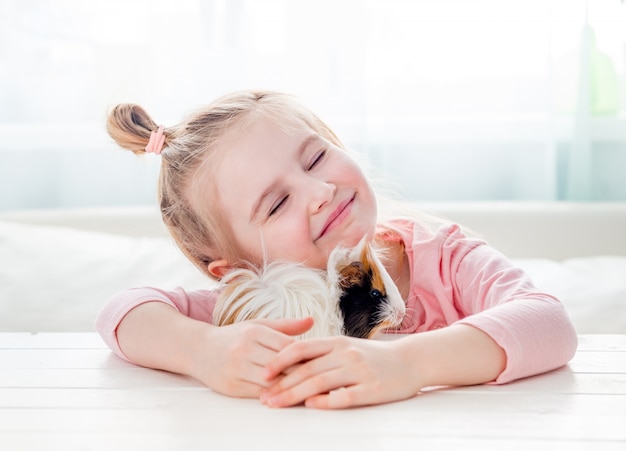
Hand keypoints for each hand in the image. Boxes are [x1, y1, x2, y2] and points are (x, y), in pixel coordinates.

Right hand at [190, 317, 313, 397]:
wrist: (198, 350)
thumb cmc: (234, 337)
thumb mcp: (257, 326)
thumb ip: (285, 326)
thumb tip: (312, 320)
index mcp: (254, 331)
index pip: (288, 345)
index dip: (306, 354)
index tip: (324, 360)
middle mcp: (245, 349)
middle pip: (282, 365)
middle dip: (304, 372)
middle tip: (325, 378)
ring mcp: (237, 369)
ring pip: (272, 382)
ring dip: (292, 388)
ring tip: (313, 391)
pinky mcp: (232, 386)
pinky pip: (260, 394)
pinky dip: (277, 396)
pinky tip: (290, 398)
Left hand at [260, 335, 421, 408]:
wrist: (411, 361)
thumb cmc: (373, 357)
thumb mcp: (347, 347)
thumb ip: (322, 354)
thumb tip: (290, 366)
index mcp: (337, 342)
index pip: (301, 348)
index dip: (279, 361)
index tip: (263, 374)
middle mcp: (346, 353)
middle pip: (306, 369)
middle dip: (281, 384)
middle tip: (264, 397)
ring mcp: (359, 370)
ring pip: (320, 383)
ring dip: (295, 395)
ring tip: (277, 404)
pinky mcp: (373, 388)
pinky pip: (345, 396)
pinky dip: (325, 401)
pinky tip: (311, 406)